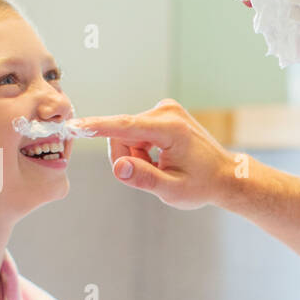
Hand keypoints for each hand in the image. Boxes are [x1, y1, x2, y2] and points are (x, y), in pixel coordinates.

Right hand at [74, 99, 238, 209]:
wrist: (226, 175)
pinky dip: (143, 148)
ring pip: (128, 133)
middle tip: (151, 174)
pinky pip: (137, 131)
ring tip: (161, 167)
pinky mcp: (164, 112)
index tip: (73, 125)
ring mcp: (166, 109)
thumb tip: (119, 167)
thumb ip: (144, 179)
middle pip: (122, 134)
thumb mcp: (173, 190)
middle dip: (127, 157)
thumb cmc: (202, 185)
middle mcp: (166, 112)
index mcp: (170, 129)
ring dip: (136, 154)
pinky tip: (163, 158)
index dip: (97, 127)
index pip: (124, 126)